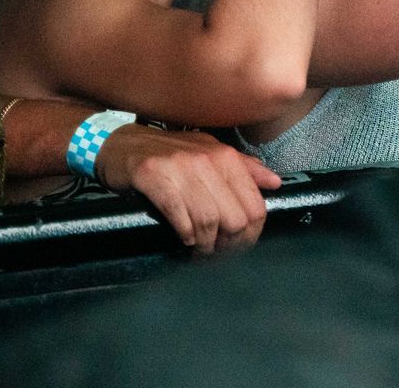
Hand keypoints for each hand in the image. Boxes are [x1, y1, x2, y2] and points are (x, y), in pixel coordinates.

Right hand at [92, 124, 278, 254]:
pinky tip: (185, 238)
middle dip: (229, 245)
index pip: (255, 205)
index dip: (250, 235)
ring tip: (202, 251)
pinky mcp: (153, 176)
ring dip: (206, 245)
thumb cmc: (169, 154)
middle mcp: (206, 159)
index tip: (239, 247)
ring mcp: (179, 167)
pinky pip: (178, 214)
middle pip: (235, 217)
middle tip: (219, 254)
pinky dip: (185, 233)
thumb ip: (244, 168)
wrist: (123, 144)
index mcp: (226, 156)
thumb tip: (275, 182)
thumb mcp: (210, 153)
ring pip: (209, 219)